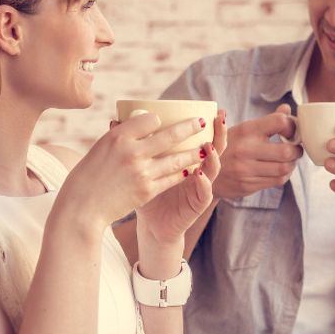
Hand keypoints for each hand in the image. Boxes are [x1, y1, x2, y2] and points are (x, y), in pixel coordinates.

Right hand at [56, 113, 206, 228]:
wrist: (82, 207)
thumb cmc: (88, 176)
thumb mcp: (101, 148)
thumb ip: (120, 136)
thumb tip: (138, 123)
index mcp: (118, 136)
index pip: (149, 119)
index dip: (159, 119)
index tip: (164, 120)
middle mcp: (132, 151)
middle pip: (170, 135)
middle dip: (190, 128)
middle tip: (202, 122)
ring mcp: (141, 172)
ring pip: (176, 159)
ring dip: (193, 153)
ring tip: (205, 148)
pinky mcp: (147, 190)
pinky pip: (171, 179)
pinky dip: (182, 173)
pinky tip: (191, 169)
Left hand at [136, 109, 227, 245]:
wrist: (152, 224)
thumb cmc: (145, 192)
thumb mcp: (141, 166)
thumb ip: (134, 144)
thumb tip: (114, 120)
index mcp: (187, 158)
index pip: (203, 137)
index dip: (211, 125)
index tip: (213, 109)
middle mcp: (199, 170)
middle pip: (215, 148)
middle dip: (220, 133)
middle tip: (220, 118)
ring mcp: (200, 187)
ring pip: (214, 169)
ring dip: (214, 157)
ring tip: (209, 146)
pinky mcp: (197, 204)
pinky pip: (205, 193)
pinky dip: (204, 183)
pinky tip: (199, 173)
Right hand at [212, 104, 302, 198]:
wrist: (204, 173)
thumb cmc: (228, 147)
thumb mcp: (242, 129)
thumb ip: (267, 121)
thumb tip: (286, 109)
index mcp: (246, 130)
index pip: (280, 122)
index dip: (292, 126)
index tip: (290, 130)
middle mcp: (246, 150)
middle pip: (287, 151)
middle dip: (297, 150)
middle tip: (296, 148)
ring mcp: (246, 170)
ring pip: (284, 168)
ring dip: (292, 164)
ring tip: (288, 160)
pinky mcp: (248, 185)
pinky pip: (277, 181)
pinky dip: (284, 175)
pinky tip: (279, 170)